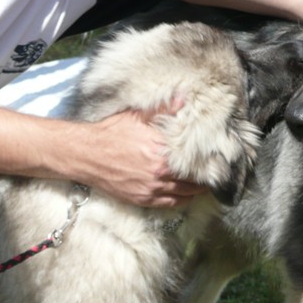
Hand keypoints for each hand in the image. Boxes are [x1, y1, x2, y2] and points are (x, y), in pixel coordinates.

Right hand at [75, 98, 208, 208]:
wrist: (86, 154)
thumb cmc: (109, 133)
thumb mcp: (136, 116)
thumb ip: (162, 109)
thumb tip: (182, 98)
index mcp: (161, 151)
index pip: (194, 159)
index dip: (208, 160)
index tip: (217, 158)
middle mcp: (159, 172)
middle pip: (192, 179)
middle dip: (205, 177)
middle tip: (215, 174)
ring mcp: (150, 188)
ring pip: (183, 193)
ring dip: (195, 190)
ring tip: (204, 186)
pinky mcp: (141, 198)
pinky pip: (168, 203)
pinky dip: (180, 200)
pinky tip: (186, 196)